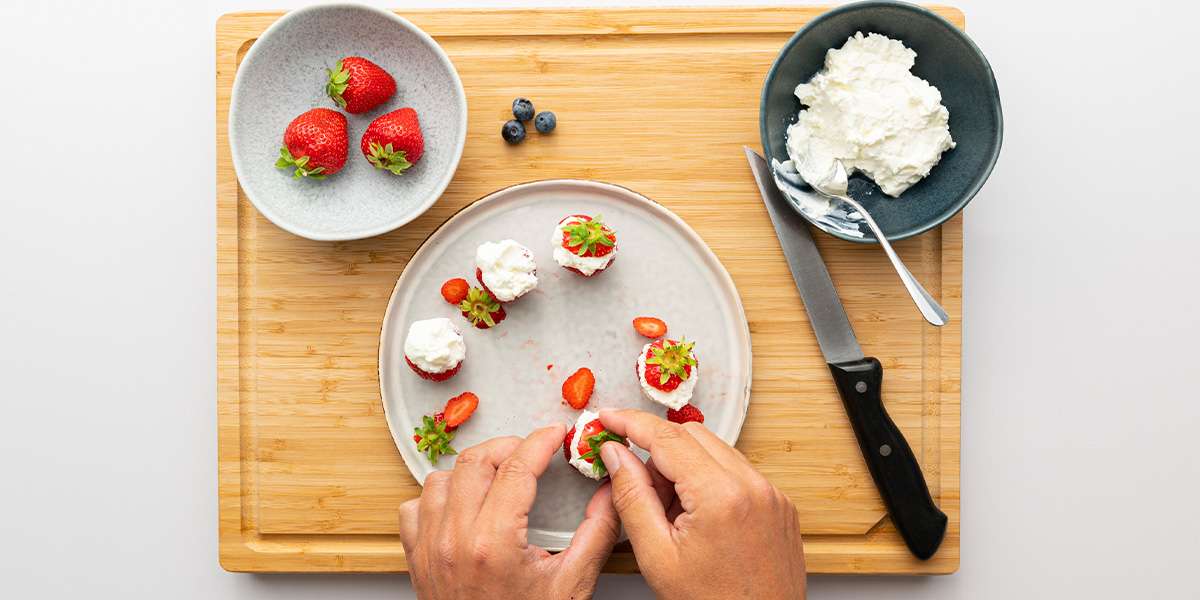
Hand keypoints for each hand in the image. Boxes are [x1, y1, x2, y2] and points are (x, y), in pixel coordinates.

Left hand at [398, 425, 620, 599]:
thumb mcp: (572, 585)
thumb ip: (597, 533)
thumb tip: (611, 493)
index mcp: (494, 542)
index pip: (516, 467)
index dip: (540, 442)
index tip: (554, 435)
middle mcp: (454, 540)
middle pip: (475, 462)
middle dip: (508, 447)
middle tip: (531, 452)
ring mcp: (429, 548)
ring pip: (440, 478)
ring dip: (470, 470)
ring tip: (496, 475)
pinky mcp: (416, 559)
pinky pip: (414, 507)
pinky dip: (436, 497)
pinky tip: (460, 504)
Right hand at [598, 409, 805, 599]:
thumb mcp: (657, 556)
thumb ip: (632, 497)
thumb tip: (616, 454)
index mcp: (721, 496)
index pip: (666, 437)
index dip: (631, 422)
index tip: (608, 417)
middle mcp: (753, 486)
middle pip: (692, 435)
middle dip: (658, 450)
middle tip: (638, 485)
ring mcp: (771, 494)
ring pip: (715, 450)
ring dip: (684, 466)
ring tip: (670, 513)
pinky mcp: (780, 504)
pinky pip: (737, 471)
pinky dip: (709, 480)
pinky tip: (696, 518)